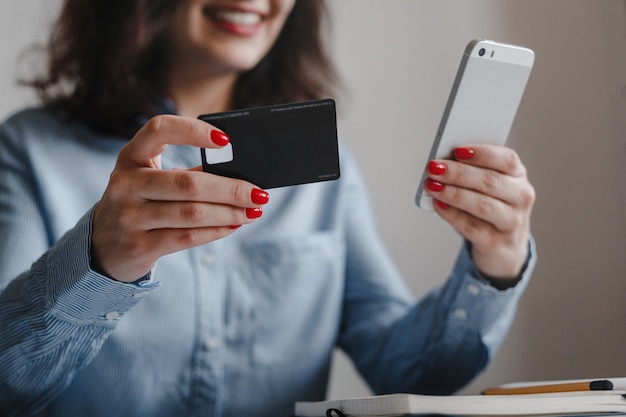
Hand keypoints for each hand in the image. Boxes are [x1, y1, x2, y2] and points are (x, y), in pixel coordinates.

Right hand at [91, 115, 268, 281]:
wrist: (104, 247)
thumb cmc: (140, 204)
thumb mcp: (151, 181)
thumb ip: (187, 173)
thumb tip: (239, 174)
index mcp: (130, 157)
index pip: (158, 130)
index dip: (192, 130)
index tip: (226, 139)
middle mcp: (125, 184)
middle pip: (188, 183)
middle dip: (230, 189)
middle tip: (259, 192)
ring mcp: (129, 217)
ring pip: (191, 213)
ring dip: (230, 212)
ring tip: (253, 211)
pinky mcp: (139, 245)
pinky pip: (187, 237)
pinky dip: (217, 230)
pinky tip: (235, 225)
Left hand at [424, 145, 534, 279]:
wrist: (505, 248)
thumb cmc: (492, 208)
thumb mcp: (489, 187)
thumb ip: (472, 172)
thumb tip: (443, 162)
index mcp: (518, 176)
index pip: (507, 159)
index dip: (482, 153)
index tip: (458, 151)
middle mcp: (520, 197)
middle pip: (490, 181)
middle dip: (458, 173)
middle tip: (434, 167)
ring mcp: (511, 222)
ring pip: (482, 204)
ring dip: (453, 193)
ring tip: (433, 186)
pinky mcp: (496, 242)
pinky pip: (471, 226)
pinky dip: (452, 214)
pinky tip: (439, 205)